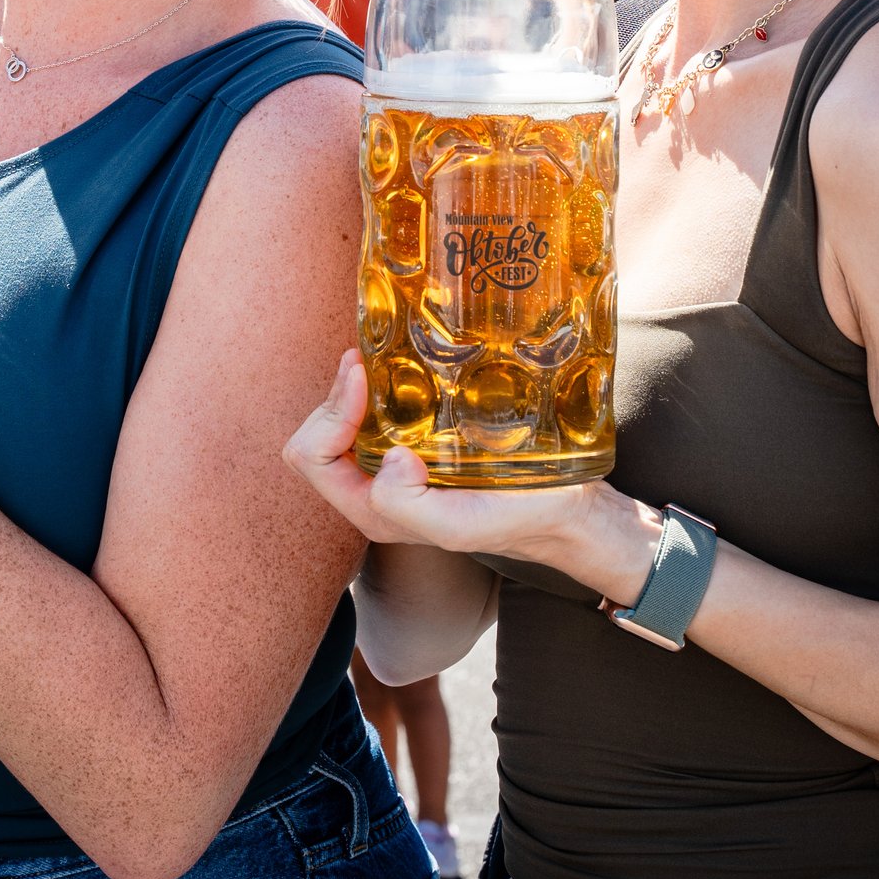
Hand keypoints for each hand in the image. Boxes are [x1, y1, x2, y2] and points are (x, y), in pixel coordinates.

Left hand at [284, 353, 659, 602]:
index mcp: (373, 507)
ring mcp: (402, 454)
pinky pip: (389, 400)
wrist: (565, 510)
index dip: (329, 413)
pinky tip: (413, 357)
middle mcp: (378, 480)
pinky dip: (390, 376)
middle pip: (322, 428)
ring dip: (361, 381)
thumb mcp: (455, 527)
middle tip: (369, 356)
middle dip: (338, 391)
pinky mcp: (430, 432)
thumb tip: (388, 457)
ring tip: (386, 351)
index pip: (313, 457)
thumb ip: (405, 506)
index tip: (364, 376)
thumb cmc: (512, 520)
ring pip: (351, 411)